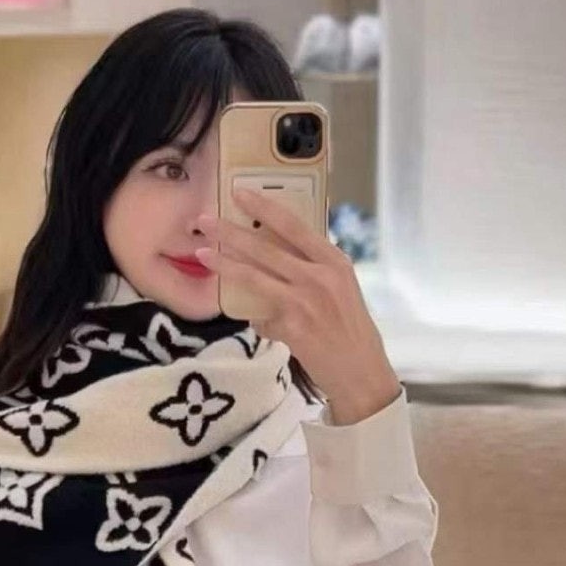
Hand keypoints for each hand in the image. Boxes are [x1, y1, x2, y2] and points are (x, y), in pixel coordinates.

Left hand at [195, 188, 400, 421]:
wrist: (362, 372)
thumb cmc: (352, 330)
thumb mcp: (342, 288)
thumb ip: (316, 268)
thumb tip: (279, 253)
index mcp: (334, 261)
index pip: (294, 225)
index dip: (264, 207)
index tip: (240, 193)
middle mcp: (320, 277)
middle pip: (266, 248)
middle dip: (231, 232)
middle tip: (205, 221)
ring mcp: (305, 302)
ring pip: (254, 276)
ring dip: (225, 264)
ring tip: (203, 253)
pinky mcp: (292, 328)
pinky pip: (261, 318)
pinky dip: (258, 321)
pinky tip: (265, 326)